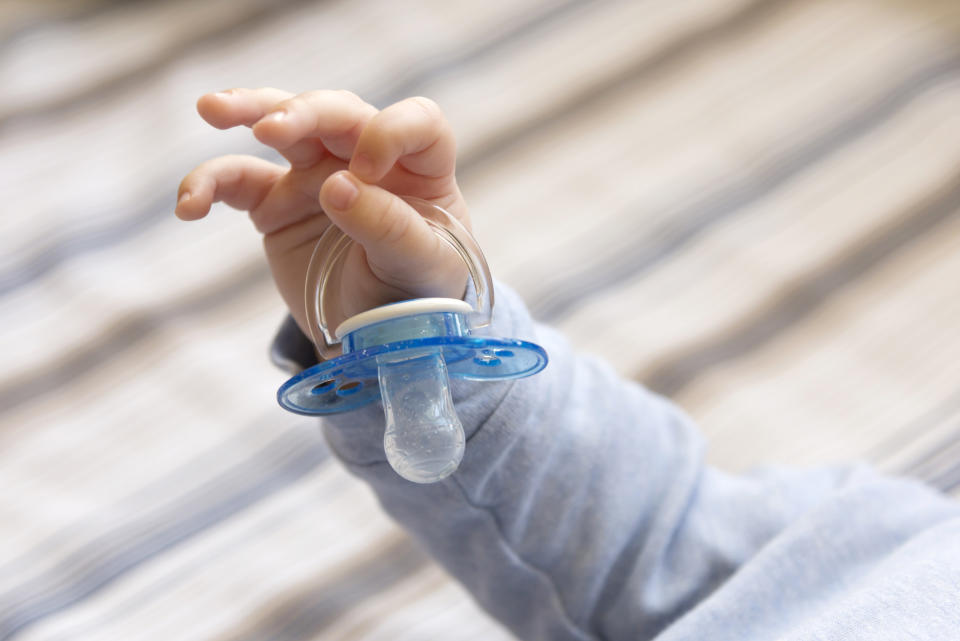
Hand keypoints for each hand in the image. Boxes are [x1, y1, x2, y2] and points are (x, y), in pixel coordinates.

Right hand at [176, 88, 470, 337]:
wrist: (373, 336)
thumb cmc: (414, 293)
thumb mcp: (420, 267)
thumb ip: (388, 227)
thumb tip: (337, 185)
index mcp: (420, 170)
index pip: (416, 123)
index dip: (392, 132)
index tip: (367, 169)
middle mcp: (367, 160)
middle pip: (338, 112)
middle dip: (303, 111)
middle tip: (269, 129)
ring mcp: (318, 176)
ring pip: (283, 127)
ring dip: (249, 111)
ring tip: (212, 110)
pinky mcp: (276, 204)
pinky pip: (238, 182)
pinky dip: (209, 186)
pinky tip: (189, 205)